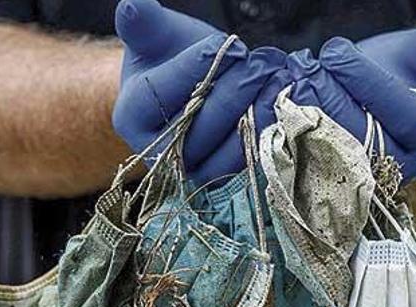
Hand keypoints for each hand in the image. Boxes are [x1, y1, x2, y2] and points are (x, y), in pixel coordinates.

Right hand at [112, 0, 285, 184]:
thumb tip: (133, 6)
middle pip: (198, 126)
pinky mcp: (226, 180)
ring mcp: (194, 172)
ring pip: (228, 151)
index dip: (197, 66)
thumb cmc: (170, 58)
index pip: (163, 93)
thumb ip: (145, 23)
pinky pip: (251, 161)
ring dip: (258, 112)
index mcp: (131, 118)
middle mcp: (160, 154)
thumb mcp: (156, 36)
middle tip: (260, 61)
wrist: (191, 89)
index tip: (225, 44)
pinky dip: (272, 131)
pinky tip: (284, 102)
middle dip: (235, 89)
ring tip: (276, 78)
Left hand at [299, 27, 415, 180]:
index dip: (361, 77)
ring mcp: (363, 185)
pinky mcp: (331, 188)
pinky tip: (281, 107)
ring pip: (328, 152)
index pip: (398, 111)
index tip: (333, 50)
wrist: (388, 111)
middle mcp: (399, 169)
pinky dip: (288, 135)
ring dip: (303, 114)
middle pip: (359, 135)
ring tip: (292, 81)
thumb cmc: (405, 78)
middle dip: (326, 94)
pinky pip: (305, 166)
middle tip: (303, 64)